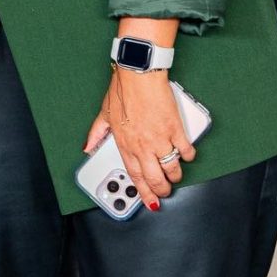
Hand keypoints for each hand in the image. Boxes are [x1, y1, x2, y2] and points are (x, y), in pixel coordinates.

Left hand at [84, 69, 194, 210]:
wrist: (138, 75)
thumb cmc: (122, 90)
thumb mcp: (104, 114)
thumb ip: (96, 133)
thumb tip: (88, 147)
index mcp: (125, 144)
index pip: (135, 176)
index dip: (143, 192)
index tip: (150, 201)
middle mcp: (142, 146)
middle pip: (155, 177)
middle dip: (162, 189)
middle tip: (166, 191)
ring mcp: (160, 138)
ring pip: (171, 167)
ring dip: (175, 175)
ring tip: (176, 175)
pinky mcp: (174, 128)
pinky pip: (185, 149)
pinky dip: (188, 155)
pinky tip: (187, 155)